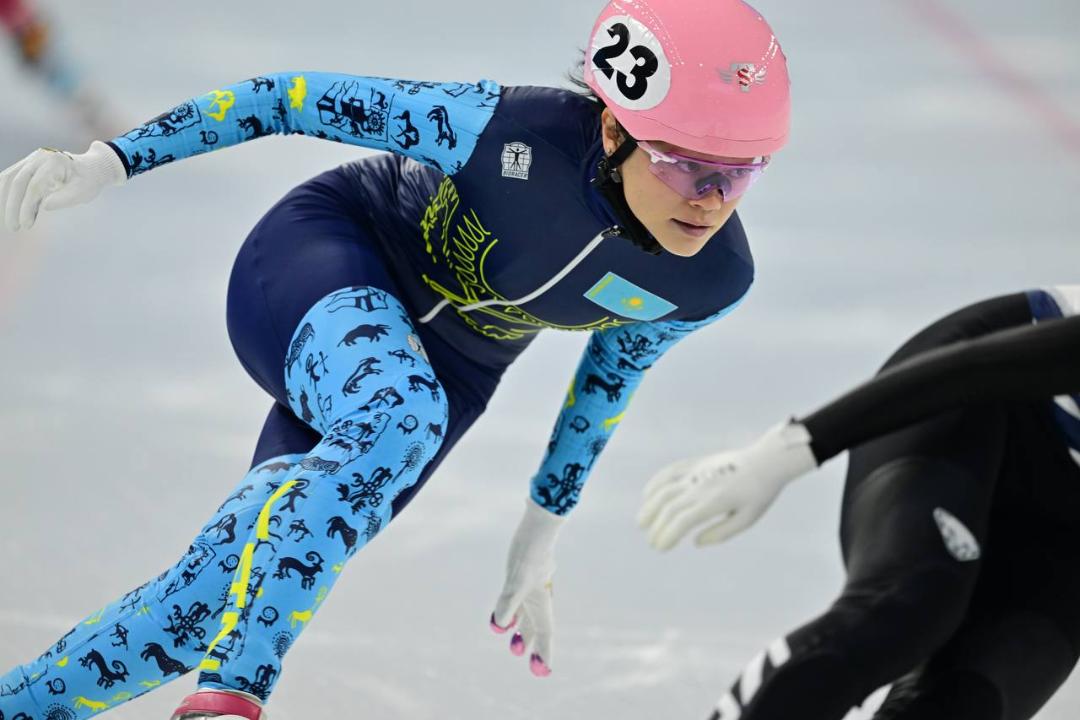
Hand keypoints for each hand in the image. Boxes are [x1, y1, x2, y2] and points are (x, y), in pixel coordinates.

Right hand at [0, 141, 125, 231]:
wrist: (90, 168)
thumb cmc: (88, 182)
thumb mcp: (83, 192)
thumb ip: (65, 198)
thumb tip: (44, 206)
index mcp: (55, 162)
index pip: (35, 186)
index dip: (27, 207)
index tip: (26, 225)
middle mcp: (40, 157)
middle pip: (18, 181)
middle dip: (13, 206)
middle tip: (13, 227)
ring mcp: (32, 159)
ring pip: (10, 178)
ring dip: (5, 199)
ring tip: (7, 219)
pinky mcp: (27, 164)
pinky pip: (11, 177)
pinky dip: (6, 192)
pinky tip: (4, 206)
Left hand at [490, 498, 566, 676]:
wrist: (538, 526)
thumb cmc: (529, 553)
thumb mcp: (516, 580)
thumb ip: (508, 603)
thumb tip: (500, 626)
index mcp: (541, 602)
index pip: (544, 634)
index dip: (544, 653)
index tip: (544, 671)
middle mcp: (538, 598)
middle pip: (537, 628)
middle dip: (534, 646)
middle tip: (530, 665)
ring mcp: (531, 587)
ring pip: (529, 616)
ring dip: (524, 632)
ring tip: (515, 646)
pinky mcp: (523, 577)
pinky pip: (521, 602)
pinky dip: (515, 613)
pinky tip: (508, 615)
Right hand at [638, 421, 816, 550]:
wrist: (765, 461)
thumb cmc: (759, 494)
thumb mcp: (746, 519)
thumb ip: (720, 533)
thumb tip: (695, 542)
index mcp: (715, 502)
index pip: (682, 521)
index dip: (667, 535)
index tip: (661, 547)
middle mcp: (701, 486)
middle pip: (669, 508)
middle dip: (657, 527)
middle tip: (653, 543)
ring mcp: (696, 472)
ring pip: (664, 489)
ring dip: (649, 507)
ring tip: (642, 523)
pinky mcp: (695, 463)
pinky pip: (669, 472)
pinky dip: (655, 483)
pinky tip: (647, 495)